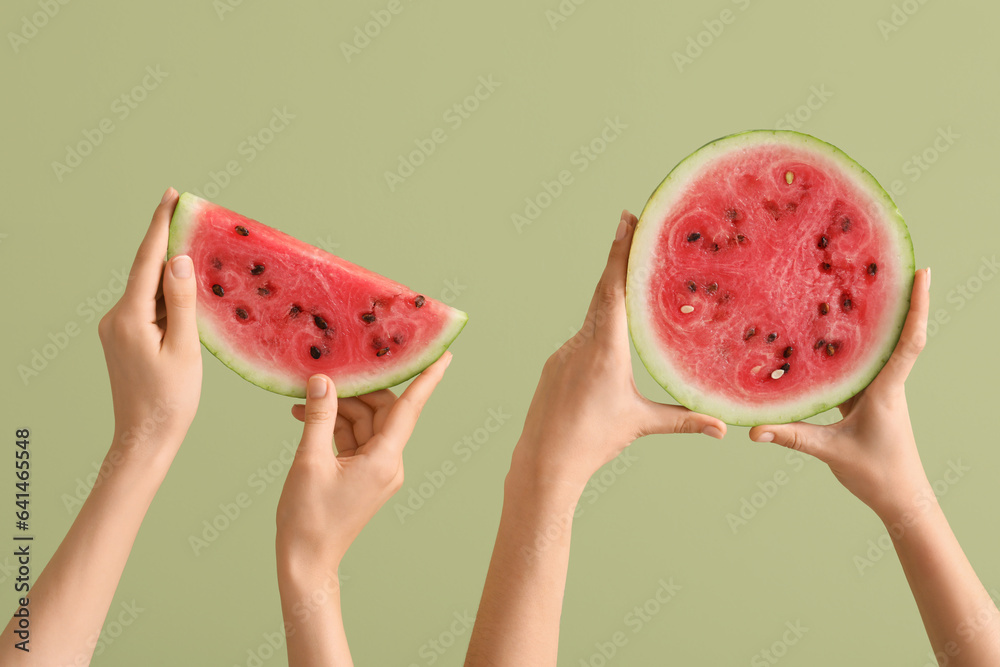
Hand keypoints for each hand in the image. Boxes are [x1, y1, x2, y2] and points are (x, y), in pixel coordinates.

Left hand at [98, 188, 201, 455]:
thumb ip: (181, 302)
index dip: (161, 226)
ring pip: (149, 289)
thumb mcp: (183, 349)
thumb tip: (178, 260)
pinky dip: (169, 294)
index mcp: (130, 317)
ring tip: (197, 248)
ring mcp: (120, 329)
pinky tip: (188, 289)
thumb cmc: (169, 400)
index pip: (147, 260)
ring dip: (171, 269)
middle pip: (146, 270)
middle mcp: (118, 318)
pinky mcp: (127, 339)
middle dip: (168, 241)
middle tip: (190, 212)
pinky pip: (150, 306)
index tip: (173, 196)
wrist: (145, 439)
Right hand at [276, 353, 451, 580]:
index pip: (410, 409)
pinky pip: (355, 439)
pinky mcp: (363, 475)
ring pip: (365, 424)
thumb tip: (323, 381)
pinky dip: (335, 426)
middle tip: (327, 374)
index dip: (427, 379)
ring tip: (305, 399)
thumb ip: (319, 417)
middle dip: (356, 392)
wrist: (306, 561)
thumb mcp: (310, 461)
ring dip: (338, 409)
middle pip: (383, 412)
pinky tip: (308, 416)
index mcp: (385, 460)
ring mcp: (377, 470)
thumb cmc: (309, 518)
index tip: (444, 355)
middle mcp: (389, 463)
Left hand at [512, 210, 726, 490]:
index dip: (621, 253)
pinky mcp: (555, 364)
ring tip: (631, 267)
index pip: (614, 289)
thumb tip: (722, 428)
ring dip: (610, 292)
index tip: (626, 220)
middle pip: (603, 291)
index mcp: (605, 348)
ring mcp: (564, 351)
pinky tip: (612, 325)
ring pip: (593, 315)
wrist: (543, 460)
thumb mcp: (640, 424)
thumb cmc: (593, 441)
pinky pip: (581, 335)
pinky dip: (598, 323)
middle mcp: (581, 342)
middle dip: (618, 256)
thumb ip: (683, 420)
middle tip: (630, 220)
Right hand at [750, 268, 931, 521]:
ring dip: (874, 320)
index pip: (908, 342)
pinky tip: (830, 335)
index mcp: (887, 391)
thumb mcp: (832, 453)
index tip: (923, 272)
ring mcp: (879, 392)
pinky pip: (859, 367)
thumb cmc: (877, 475)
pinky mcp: (868, 401)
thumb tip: (756, 430)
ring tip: (857, 288)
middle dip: (897, 298)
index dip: (917, 307)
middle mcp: (887, 385)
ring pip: (876, 349)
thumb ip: (793, 438)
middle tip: (887, 264)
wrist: (901, 499)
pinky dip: (850, 348)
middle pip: (897, 334)